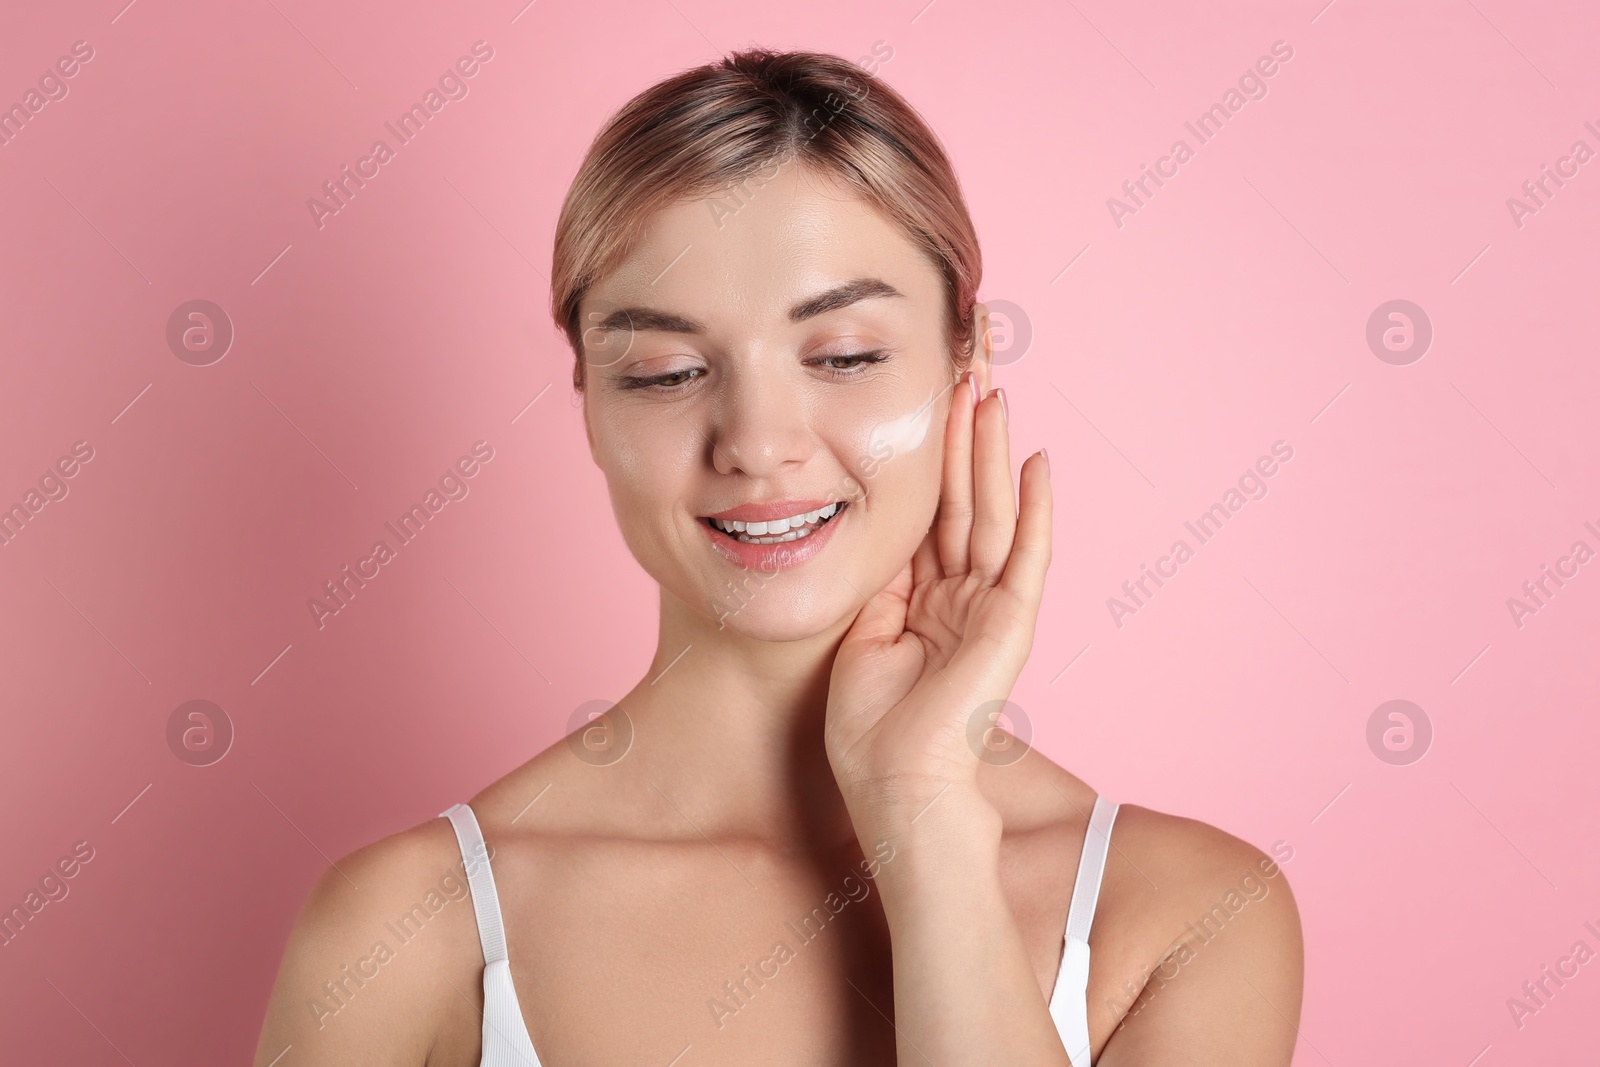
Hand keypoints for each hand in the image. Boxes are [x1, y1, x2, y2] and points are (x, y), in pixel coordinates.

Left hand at [823, 303, 1053, 829]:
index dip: (931, 455)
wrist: (892, 781)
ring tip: (993, 391)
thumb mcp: (864, 630)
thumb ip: (883, 578)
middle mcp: (963, 592)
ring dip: (993, 451)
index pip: (931, 509)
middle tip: (968, 368)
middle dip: (964, 433)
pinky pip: (1028, 555)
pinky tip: (1037, 461)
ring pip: (994, 511)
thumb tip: (881, 527)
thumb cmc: (870, 724)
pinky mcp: (1010, 622)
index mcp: (925, 595)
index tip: (930, 399)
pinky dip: (1036, 509)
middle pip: (965, 496)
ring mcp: (990, 605)